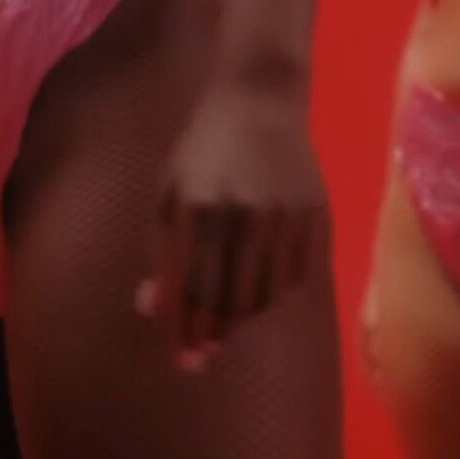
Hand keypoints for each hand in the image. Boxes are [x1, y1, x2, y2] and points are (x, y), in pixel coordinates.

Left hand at [138, 81, 325, 368]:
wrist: (260, 98)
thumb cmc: (202, 145)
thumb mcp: (170, 192)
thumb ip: (160, 252)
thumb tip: (147, 309)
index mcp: (203, 211)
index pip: (195, 286)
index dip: (188, 327)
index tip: (183, 358)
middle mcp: (245, 218)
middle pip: (231, 297)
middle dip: (213, 335)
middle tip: (199, 361)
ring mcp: (283, 218)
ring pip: (265, 291)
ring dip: (243, 320)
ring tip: (223, 335)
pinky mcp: (312, 214)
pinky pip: (294, 273)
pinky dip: (274, 296)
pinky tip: (257, 305)